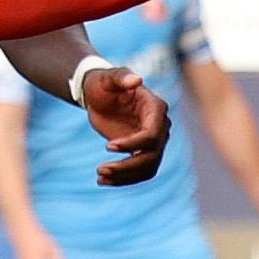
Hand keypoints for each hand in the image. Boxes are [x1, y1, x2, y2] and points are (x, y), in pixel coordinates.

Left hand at [78, 62, 171, 183]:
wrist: (99, 96)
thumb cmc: (103, 84)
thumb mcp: (107, 78)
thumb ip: (120, 77)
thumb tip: (136, 80)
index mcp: (155, 108)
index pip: (151, 135)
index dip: (132, 144)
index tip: (107, 147)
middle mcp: (160, 127)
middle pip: (151, 156)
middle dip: (127, 166)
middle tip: (100, 169)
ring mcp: (153, 141)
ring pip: (147, 167)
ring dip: (125, 176)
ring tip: (100, 177)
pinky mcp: (143, 152)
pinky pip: (139, 172)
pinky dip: (123, 179)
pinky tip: (103, 182)